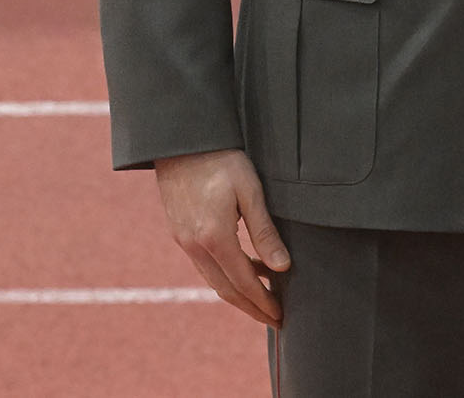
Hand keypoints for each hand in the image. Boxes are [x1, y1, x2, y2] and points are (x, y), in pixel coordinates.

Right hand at [155, 148, 287, 324]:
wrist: (181, 143)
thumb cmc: (222, 160)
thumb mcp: (251, 191)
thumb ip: (265, 231)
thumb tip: (282, 267)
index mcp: (214, 238)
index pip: (243, 282)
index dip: (263, 302)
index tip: (280, 316)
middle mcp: (195, 246)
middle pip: (226, 290)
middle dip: (252, 308)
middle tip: (275, 320)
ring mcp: (185, 242)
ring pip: (214, 280)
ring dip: (239, 294)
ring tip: (264, 300)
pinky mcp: (181, 234)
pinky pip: (206, 265)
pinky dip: (226, 275)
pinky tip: (246, 269)